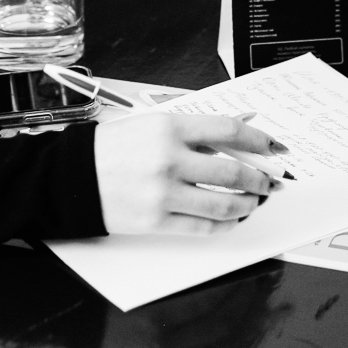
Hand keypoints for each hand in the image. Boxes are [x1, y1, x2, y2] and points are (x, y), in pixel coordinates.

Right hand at [93, 113, 278, 235]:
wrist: (72, 177)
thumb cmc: (113, 147)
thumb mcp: (153, 124)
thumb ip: (199, 127)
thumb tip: (243, 120)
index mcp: (168, 127)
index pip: (229, 130)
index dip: (260, 140)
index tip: (275, 148)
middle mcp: (168, 159)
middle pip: (233, 171)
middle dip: (260, 178)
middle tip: (271, 182)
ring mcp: (163, 193)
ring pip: (223, 203)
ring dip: (248, 203)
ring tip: (254, 201)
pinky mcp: (156, 221)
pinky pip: (203, 227)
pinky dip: (225, 224)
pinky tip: (232, 218)